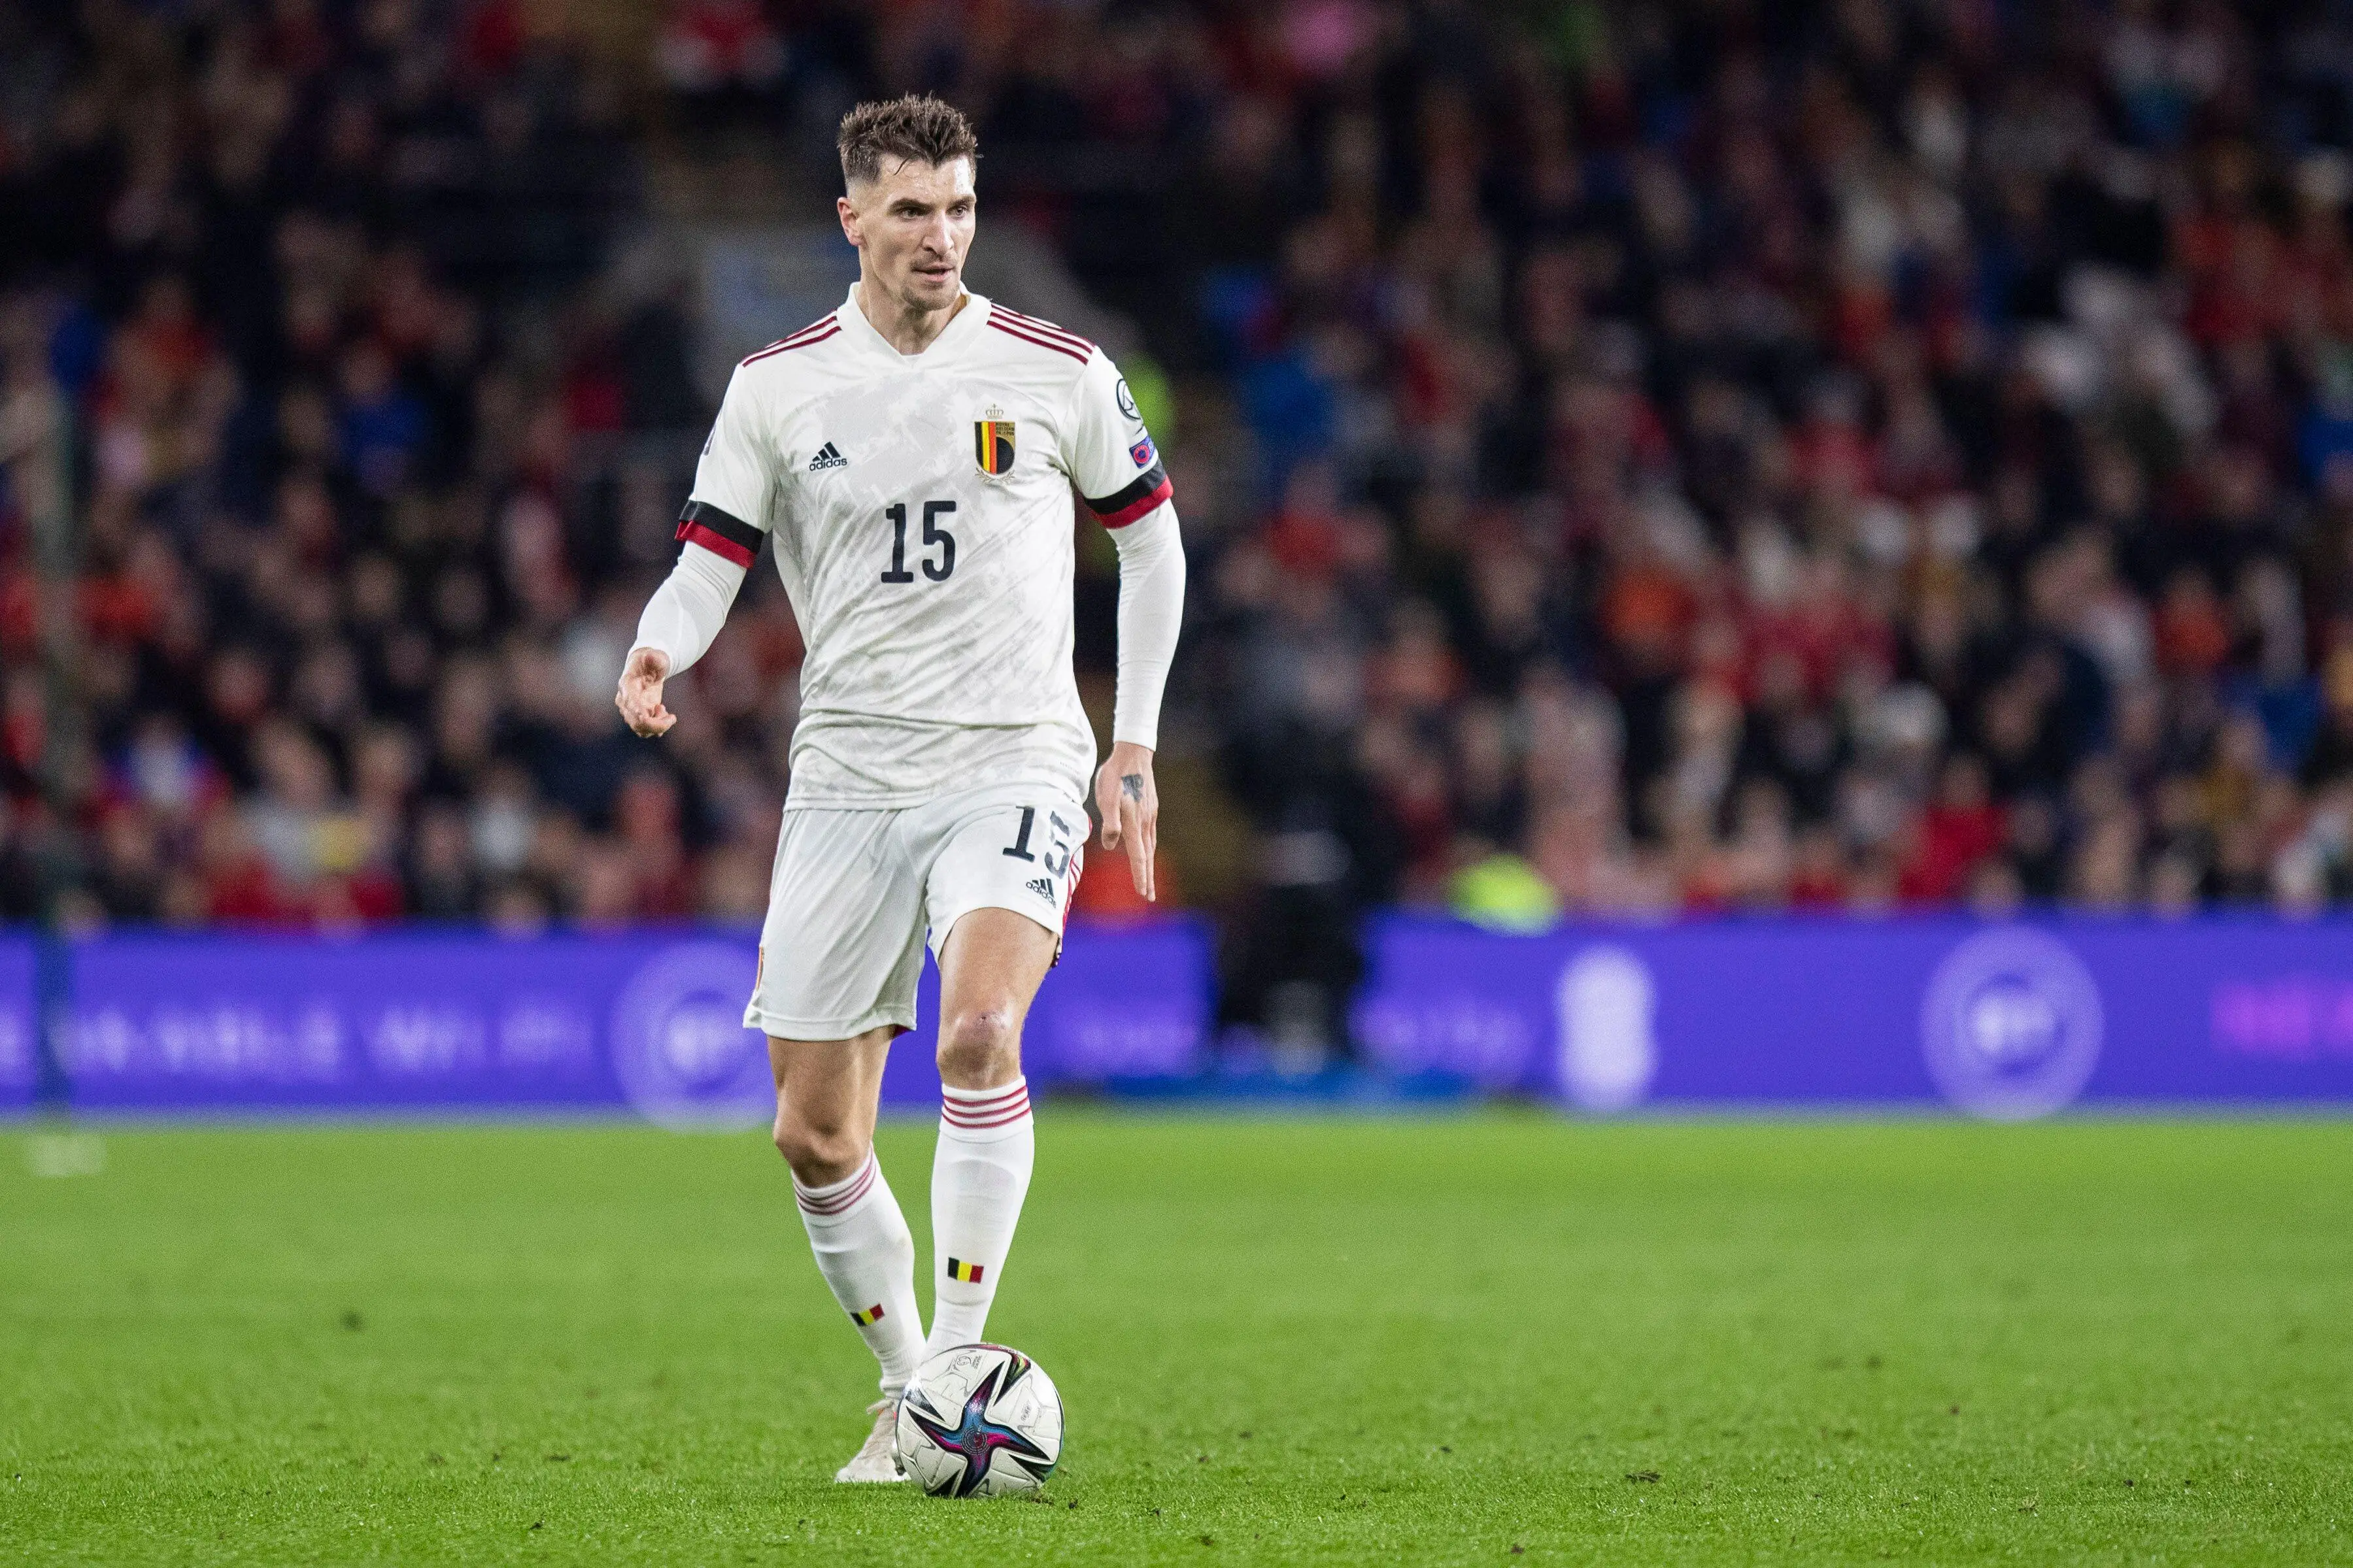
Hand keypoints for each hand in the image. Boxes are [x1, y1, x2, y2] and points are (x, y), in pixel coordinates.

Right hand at [616, 646, 675, 736]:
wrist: (646, 667)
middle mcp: (625, 702)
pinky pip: (646, 730)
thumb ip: (655, 657)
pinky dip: (658, 727)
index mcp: (626, 686)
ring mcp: (631, 710)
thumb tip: (654, 657)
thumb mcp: (655, 656)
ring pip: (642, 729)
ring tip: (663, 709)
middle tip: (672, 717)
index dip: (641, 715)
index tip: (655, 716)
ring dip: (658, 725)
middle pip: (637, 723)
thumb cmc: (650, 660)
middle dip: (657, 725)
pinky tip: (663, 713)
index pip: (630, 704)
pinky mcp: (639, 715)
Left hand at [1092, 741, 1158, 901]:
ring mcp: (1150, 815)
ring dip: (1149, 865)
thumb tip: (1111, 845)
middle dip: (1147, 877)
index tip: (1143, 894)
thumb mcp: (1106, 798)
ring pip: (1150, 846)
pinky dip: (1149, 849)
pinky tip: (1146, 849)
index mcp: (1134, 823)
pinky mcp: (1150, 808)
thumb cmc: (1115, 775)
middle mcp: (1145, 822)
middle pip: (1147, 856)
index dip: (1140, 876)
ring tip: (1148, 879)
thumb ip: (1110, 823)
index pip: (1139, 856)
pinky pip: (1150, 835)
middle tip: (1149, 896)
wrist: (1133, 754)